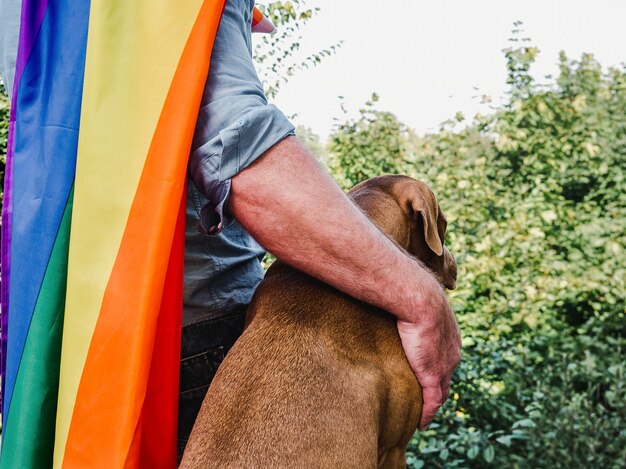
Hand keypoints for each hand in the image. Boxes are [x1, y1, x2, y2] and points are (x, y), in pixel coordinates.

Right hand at [396, 283, 460, 429]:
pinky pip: (433, 401)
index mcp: (450, 335)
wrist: (418, 297)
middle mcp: (452, 353)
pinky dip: (428, 414)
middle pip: (447, 378)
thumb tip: (395, 296)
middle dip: (439, 389)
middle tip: (427, 399)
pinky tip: (422, 424)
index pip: (446, 358)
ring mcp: (444, 365)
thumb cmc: (412, 292)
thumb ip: (410, 305)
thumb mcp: (416, 300)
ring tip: (423, 414)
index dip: (439, 369)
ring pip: (441, 392)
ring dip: (433, 404)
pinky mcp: (433, 375)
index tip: (429, 375)